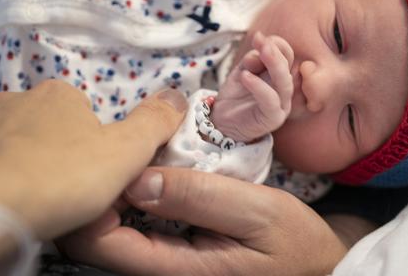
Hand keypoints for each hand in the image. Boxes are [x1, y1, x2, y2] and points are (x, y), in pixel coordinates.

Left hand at [0, 80, 187, 240]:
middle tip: (44, 181)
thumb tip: (179, 93)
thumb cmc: (66, 179)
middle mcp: (13, 98)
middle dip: (36, 142)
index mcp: (60, 97)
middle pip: (30, 119)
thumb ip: (154, 123)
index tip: (78, 170)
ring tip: (1, 183)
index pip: (74, 112)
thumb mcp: (126, 155)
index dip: (79, 141)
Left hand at [57, 167, 347, 275]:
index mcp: (172, 270)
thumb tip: (136, 179)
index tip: (113, 154)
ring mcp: (162, 264)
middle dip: (103, 185)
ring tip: (146, 150)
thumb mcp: (257, 213)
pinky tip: (160, 167)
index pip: (99, 242)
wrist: (315, 268)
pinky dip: (138, 189)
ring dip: (121, 184)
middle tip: (130, 143)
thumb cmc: (293, 242)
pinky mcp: (170, 251)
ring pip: (112, 225)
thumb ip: (199, 197)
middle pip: (96, 234)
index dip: (92, 196)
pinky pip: (135, 220)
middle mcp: (156, 272)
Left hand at [211, 32, 293, 141]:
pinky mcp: (273, 118)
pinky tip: (245, 76)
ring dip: (273, 64)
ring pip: (284, 82)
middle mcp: (284, 89)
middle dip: (274, 51)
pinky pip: (270, 101)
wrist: (222, 122)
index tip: (258, 37)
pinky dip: (259, 87)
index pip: (286, 55)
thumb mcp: (242, 71)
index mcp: (279, 75)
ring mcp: (281, 105)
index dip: (275, 44)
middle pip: (286, 67)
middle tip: (260, 40)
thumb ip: (251, 61)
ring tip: (260, 52)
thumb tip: (259, 50)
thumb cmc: (235, 97)